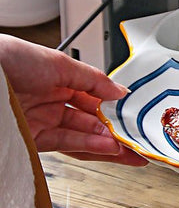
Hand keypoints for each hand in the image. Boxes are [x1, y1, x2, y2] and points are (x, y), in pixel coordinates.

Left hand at [0, 35, 146, 165]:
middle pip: (91, 120)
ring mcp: (42, 121)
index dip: (115, 107)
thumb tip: (120, 91)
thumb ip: (94, 80)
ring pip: (82, 136)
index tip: (133, 113)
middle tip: (136, 139)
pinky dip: (90, 147)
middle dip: (116, 130)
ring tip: (128, 148)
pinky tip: (108, 148)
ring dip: (107, 143)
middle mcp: (52, 101)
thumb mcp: (60, 63)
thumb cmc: (9, 59)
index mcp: (60, 79)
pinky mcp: (32, 139)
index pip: (95, 97)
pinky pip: (67, 145)